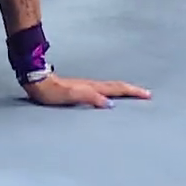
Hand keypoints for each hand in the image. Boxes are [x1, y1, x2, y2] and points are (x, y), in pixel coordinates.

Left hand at [23, 72, 149, 108]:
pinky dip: (112, 92)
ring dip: (123, 90)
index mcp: (93, 87)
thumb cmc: (53, 92)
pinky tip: (109, 96)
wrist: (38, 82)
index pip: (117, 89)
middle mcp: (92, 85)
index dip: (132, 92)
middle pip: (117, 86)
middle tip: (146, 94)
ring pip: (110, 87)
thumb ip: (91, 97)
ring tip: (133, 93)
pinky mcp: (81, 89)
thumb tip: (110, 104)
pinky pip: (103, 90)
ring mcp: (87, 86)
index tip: (147, 95)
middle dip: (132, 90)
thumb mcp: (72, 96)